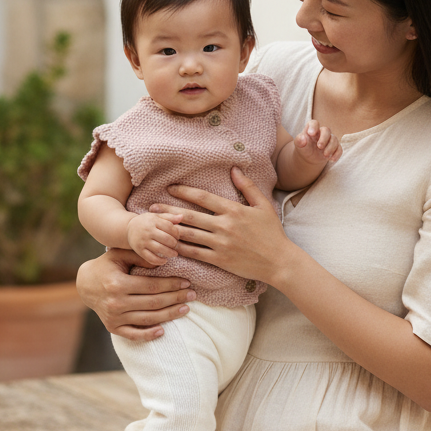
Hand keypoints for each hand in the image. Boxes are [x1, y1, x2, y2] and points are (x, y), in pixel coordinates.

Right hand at [76, 248, 195, 340]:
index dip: (172, 284)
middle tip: (192, 294)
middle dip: (176, 298)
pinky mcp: (113, 328)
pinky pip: (134, 334)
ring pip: (148, 319)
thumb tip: (163, 262)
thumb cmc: (107, 266)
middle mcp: (116, 302)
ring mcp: (114, 317)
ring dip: (170, 315)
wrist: (86, 284)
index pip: (152, 286)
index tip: (187, 282)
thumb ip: (140, 256)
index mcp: (117, 284)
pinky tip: (163, 330)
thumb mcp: (120, 255)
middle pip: (153, 303)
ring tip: (186, 309)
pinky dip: (149, 335)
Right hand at [126, 212, 181, 265]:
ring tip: (174, 254)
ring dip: (170, 253)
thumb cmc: (146, 222)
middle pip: (166, 239)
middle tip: (175, 245)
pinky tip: (164, 260)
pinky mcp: (139, 250)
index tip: (177, 236)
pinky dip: (159, 261)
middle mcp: (147, 231)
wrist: (128, 228)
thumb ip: (169, 217)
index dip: (177, 233)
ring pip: (160, 249)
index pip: (169, 227)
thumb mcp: (156, 216)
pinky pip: (151, 258)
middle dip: (174, 244)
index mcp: (153, 221)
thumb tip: (182, 217)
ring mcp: (143, 241)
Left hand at [149, 167, 295, 284]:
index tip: (171, 188)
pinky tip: (168, 245)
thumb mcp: (263, 206)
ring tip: (154, 225)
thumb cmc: (272, 233)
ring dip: (170, 229)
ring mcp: (220, 244)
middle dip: (168, 210)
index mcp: (233, 210)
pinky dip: (180, 249)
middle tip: (152, 207)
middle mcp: (224, 226)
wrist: (279, 261)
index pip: (203, 198)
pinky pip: (195, 253)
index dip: (185, 191)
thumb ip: (248, 187)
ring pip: (189, 235)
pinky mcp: (219, 260)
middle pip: (190, 216)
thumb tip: (234, 169)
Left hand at [294, 119, 341, 164]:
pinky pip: (339, 149)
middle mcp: (322, 132)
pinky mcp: (335, 147)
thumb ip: (299, 140)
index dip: (313, 127)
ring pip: (334, 140)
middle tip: (319, 147)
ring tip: (325, 156)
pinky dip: (337, 154)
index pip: (314, 123)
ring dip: (331, 148)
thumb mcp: (298, 144)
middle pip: (327, 130)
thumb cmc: (304, 147)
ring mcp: (329, 139)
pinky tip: (331, 160)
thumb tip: (303, 140)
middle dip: (324, 138)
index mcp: (312, 128)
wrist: (309, 157)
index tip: (311, 134)